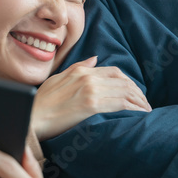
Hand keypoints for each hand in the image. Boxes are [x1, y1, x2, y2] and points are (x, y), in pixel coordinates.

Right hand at [31, 57, 150, 139]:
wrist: (31, 118)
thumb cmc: (41, 103)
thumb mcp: (58, 78)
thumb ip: (78, 67)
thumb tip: (94, 59)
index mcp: (81, 71)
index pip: (113, 71)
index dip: (128, 81)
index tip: (134, 92)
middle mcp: (88, 77)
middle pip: (123, 80)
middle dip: (137, 91)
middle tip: (144, 102)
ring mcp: (90, 90)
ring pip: (125, 91)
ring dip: (139, 100)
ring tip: (146, 109)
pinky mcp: (91, 105)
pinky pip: (120, 103)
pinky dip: (134, 108)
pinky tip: (140, 114)